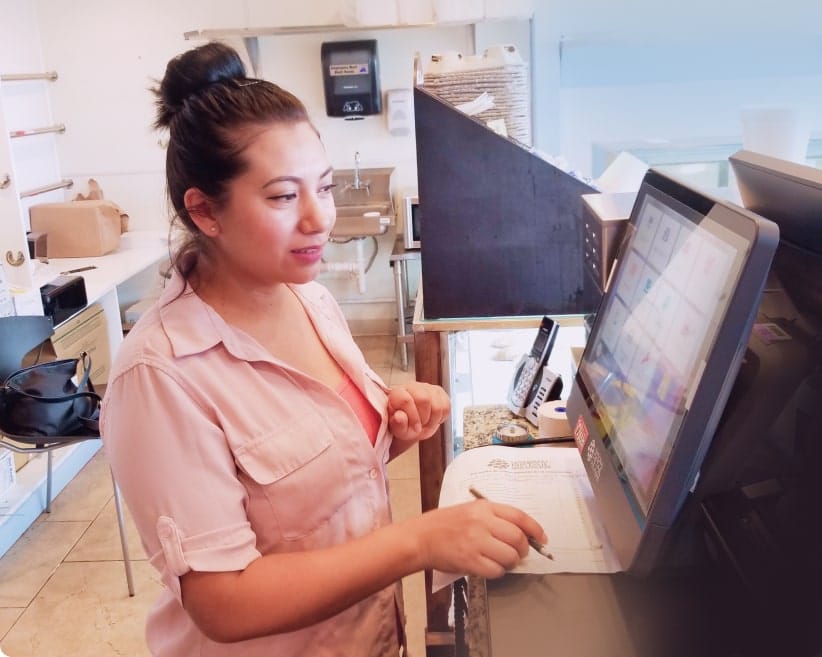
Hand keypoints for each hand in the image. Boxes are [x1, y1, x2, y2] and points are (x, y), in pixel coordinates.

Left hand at [387, 382, 449, 442]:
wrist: (414, 425)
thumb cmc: (404, 425)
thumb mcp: (398, 429)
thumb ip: (397, 424)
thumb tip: (399, 416)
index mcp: (397, 393)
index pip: (406, 400)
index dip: (413, 418)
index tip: (415, 429)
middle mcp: (412, 386)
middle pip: (424, 399)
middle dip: (424, 418)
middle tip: (421, 427)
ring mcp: (427, 387)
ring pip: (437, 405)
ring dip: (433, 420)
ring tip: (426, 424)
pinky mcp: (440, 392)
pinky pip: (446, 407)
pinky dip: (441, 418)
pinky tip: (433, 419)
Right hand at [407, 499, 547, 578]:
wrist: (421, 537)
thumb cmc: (445, 524)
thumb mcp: (470, 511)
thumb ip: (494, 518)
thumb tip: (521, 534)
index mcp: (484, 507)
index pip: (519, 516)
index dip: (535, 529)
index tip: (542, 539)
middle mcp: (482, 522)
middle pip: (517, 538)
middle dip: (523, 549)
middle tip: (519, 554)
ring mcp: (476, 542)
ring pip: (509, 556)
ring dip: (511, 562)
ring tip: (502, 561)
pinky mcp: (470, 561)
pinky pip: (496, 570)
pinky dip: (498, 572)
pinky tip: (489, 567)